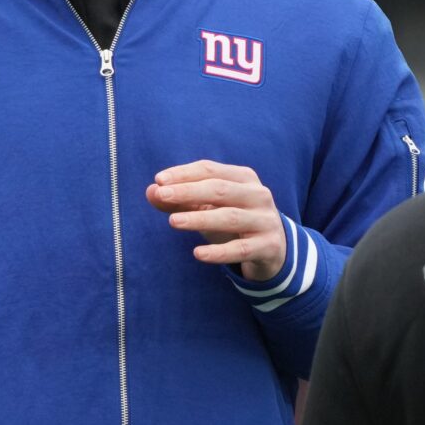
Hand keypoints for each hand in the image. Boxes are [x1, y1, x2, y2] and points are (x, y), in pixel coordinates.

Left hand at [145, 160, 285, 281]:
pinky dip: (219, 252)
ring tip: (173, 221)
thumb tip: (151, 192)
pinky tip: (197, 253)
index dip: (184, 173)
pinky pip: (241, 249)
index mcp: (243, 177)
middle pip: (219, 189)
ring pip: (229, 217)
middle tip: (161, 195)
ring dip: (199, 218)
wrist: (274, 247)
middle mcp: (258, 194)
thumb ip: (180, 199)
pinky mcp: (268, 246)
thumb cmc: (233, 219)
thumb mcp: (208, 207)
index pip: (210, 170)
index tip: (159, 180)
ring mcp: (265, 220)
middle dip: (188, 191)